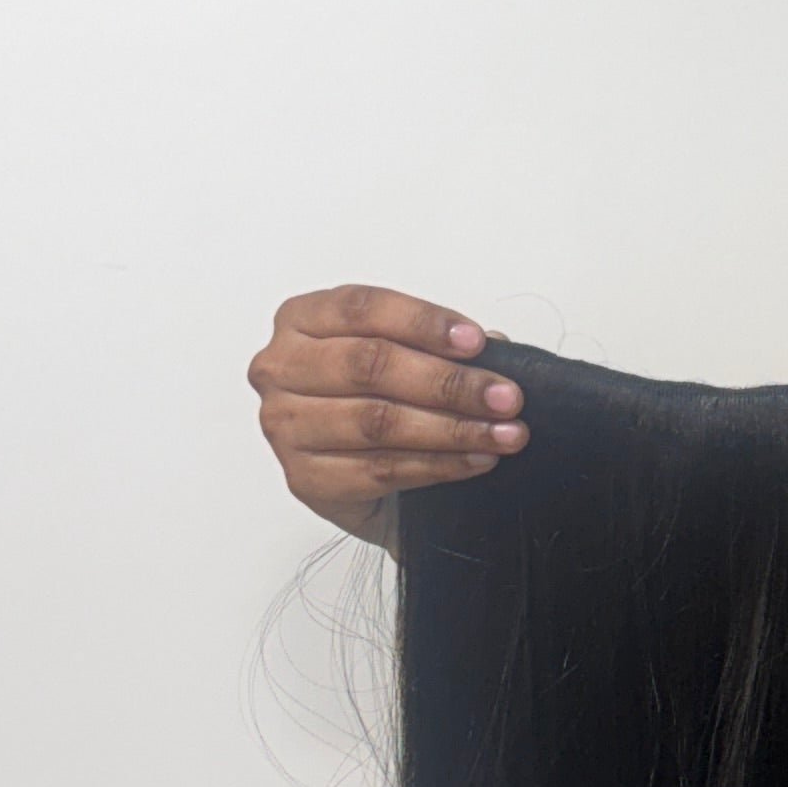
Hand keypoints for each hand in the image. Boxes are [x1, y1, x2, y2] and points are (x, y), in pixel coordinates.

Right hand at [247, 285, 528, 538]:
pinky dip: (439, 465)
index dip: (424, 323)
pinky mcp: (304, 478)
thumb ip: (438, 346)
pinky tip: (477, 459)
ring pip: (378, 421)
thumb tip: (496, 346)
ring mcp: (286, 425)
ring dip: (454, 428)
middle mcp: (281, 367)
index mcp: (301, 320)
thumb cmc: (377, 400)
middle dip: (450, 382)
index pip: (362, 308)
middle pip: (370, 365)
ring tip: (505, 433)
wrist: (357, 478)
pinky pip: (381, 469)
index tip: (478, 342)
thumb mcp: (402, 357)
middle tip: (506, 397)